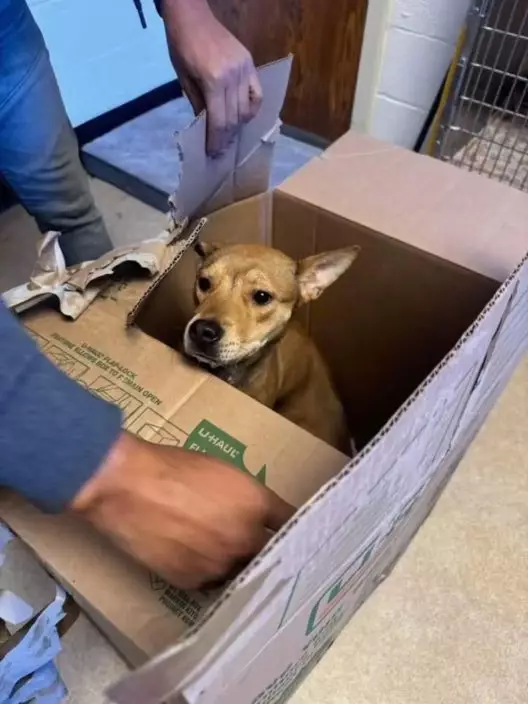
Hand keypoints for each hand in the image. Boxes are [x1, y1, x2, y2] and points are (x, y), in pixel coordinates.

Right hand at [70, 432, 292, 588]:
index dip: (293, 526)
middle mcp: (246, 537)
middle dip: (263, 548)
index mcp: (257, 502)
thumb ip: (245, 496)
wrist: (128, 485)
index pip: (290, 521)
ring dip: (234, 563)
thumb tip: (253, 513)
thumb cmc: (172, 467)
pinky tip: (193, 557)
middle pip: (269, 552)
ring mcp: (221, 563)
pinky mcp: (193, 581)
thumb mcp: (220, 471)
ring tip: (216, 549)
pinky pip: (211, 582)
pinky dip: (207, 573)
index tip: (296, 531)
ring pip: (240, 570)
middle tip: (254, 545)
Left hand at [161, 0, 262, 155]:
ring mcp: (244, 70)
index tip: (213, 153)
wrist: (193, 16)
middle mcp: (232, 77)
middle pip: (234, 118)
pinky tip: (243, 117)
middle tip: (221, 150)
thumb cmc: (182, 47)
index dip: (216, 140)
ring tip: (229, 135)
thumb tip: (206, 129)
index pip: (219, 120)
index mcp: (213, 81)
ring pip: (246, 109)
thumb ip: (198, 104)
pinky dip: (251, 109)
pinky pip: (257, 94)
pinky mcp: (250, 64)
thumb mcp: (184, 79)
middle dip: (227, 137)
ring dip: (238, 126)